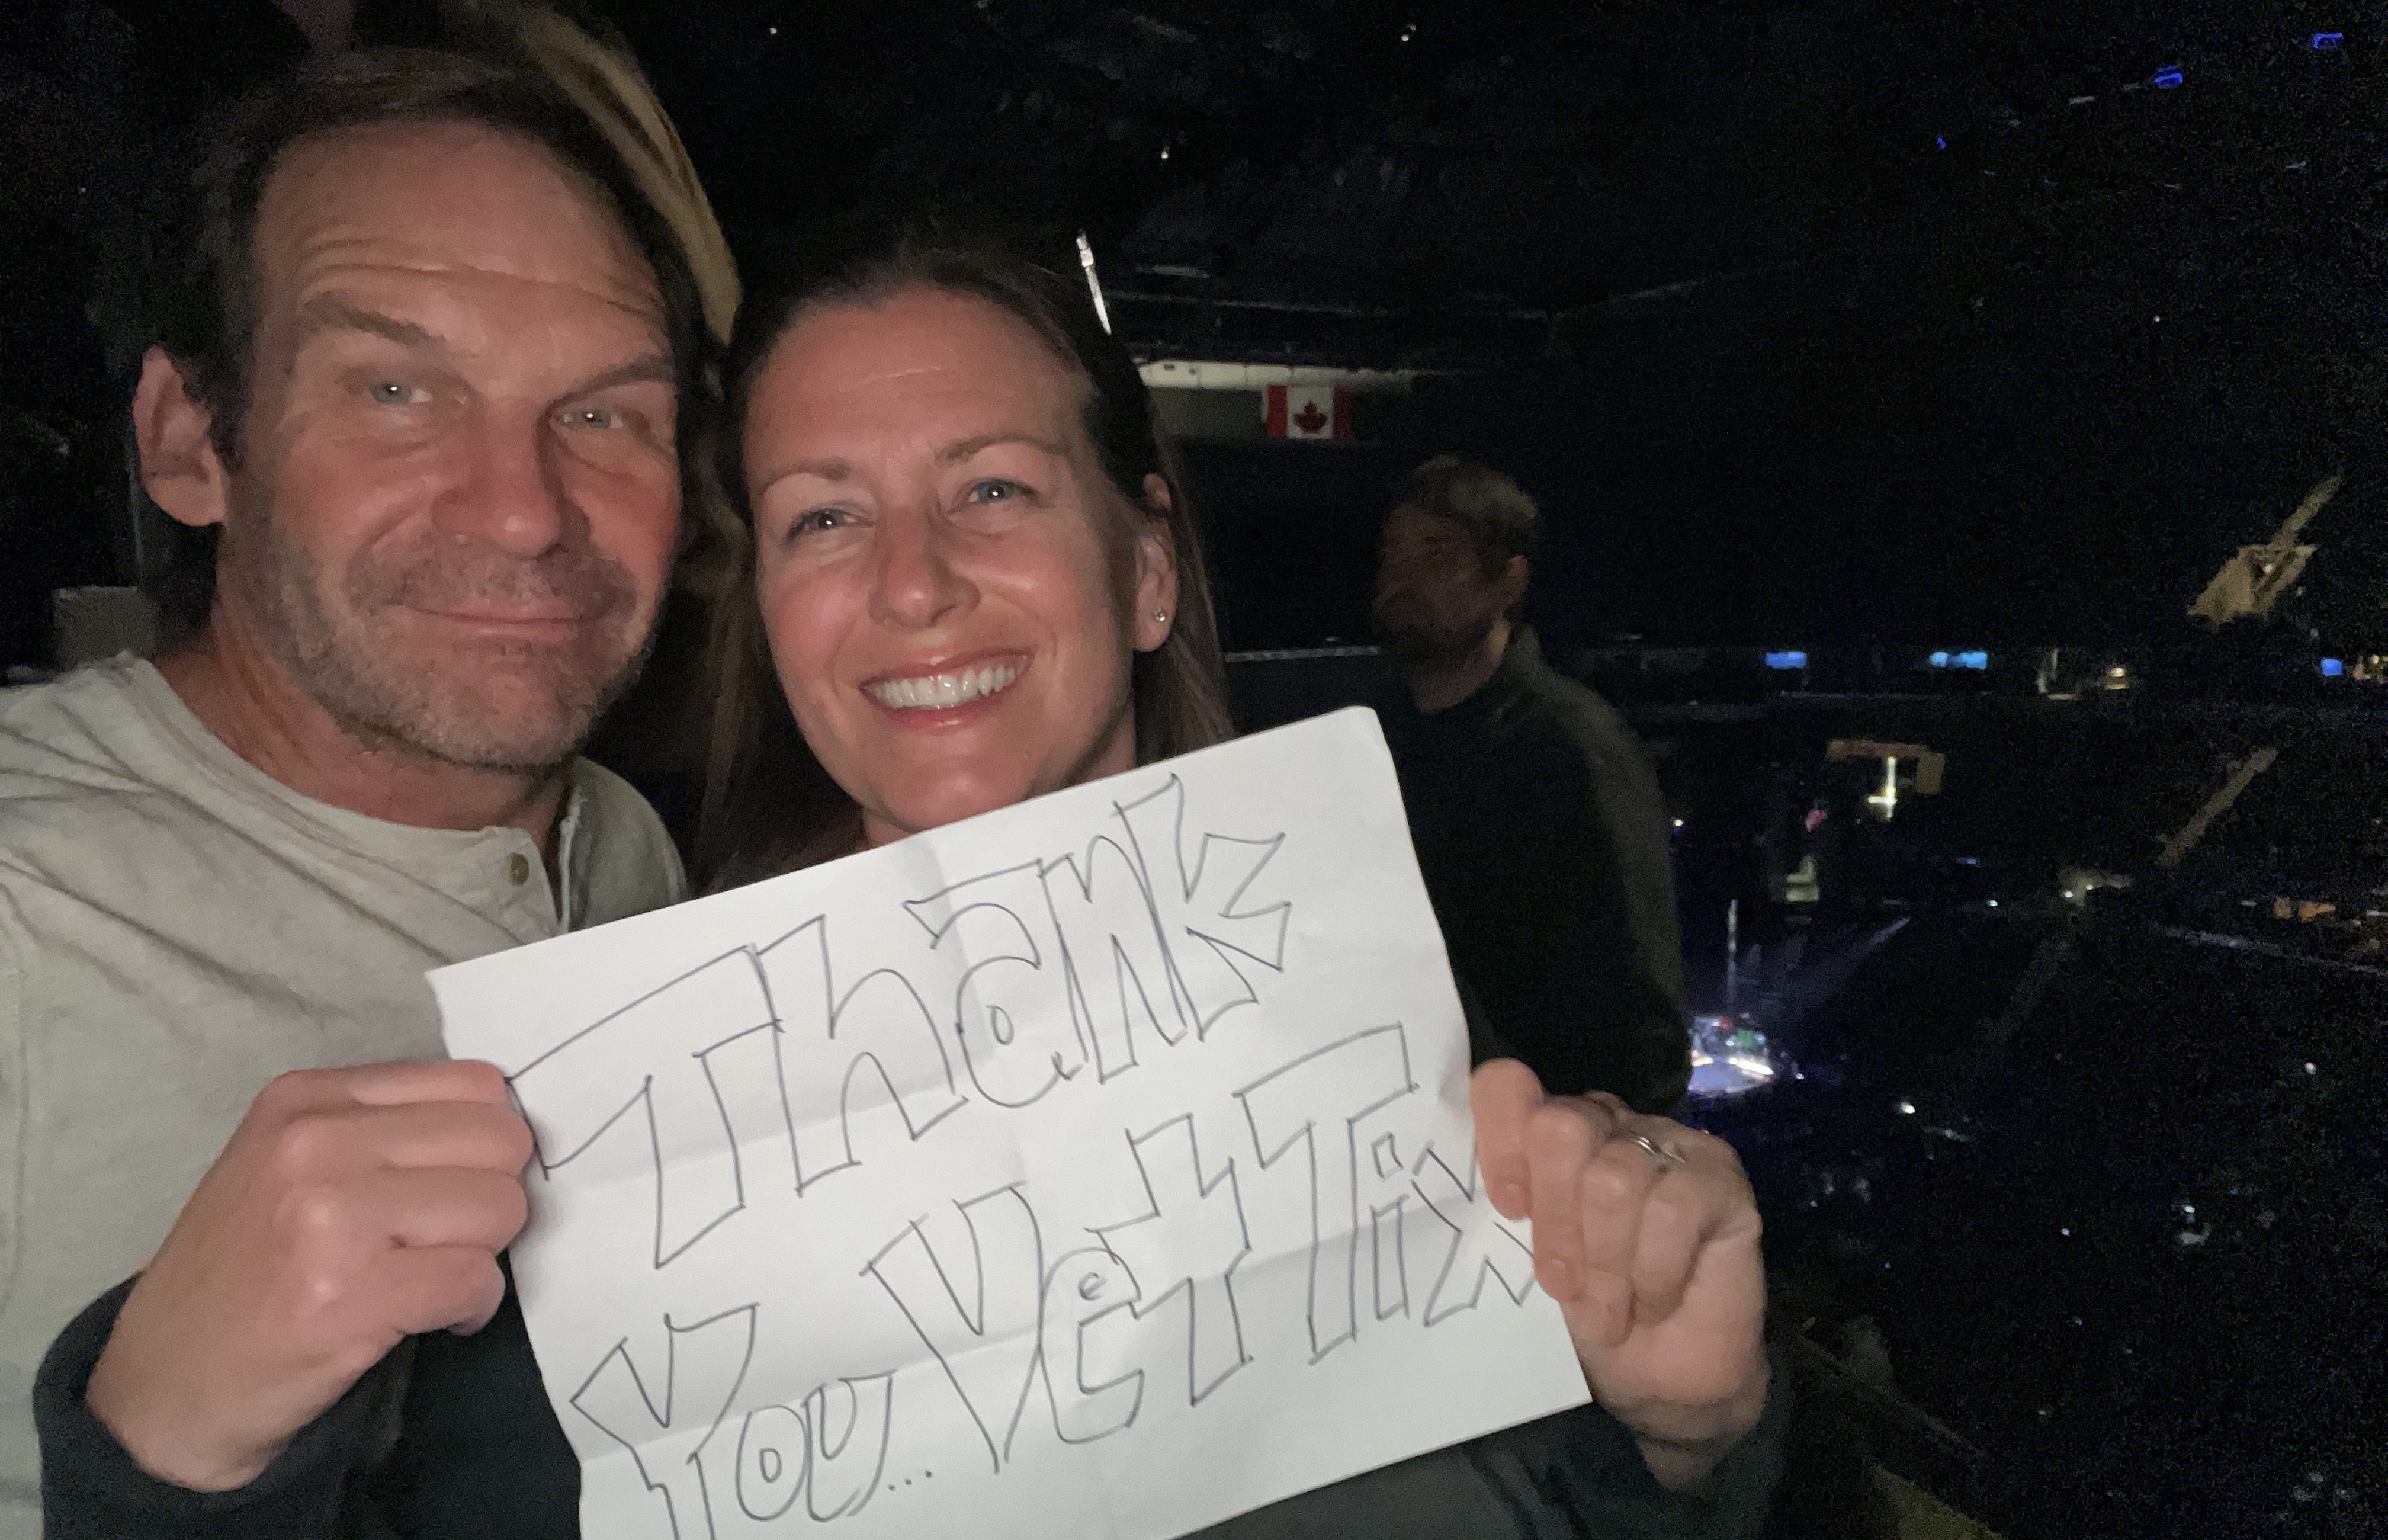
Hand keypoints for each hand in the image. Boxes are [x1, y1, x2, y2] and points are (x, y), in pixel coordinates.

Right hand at [85, 1060, 532, 1490]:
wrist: (164, 1385)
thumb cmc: (242, 1273)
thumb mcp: (289, 1165)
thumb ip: (385, 1130)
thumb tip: (507, 1126)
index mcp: (307, 1099)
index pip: (476, 1085)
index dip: (483, 1147)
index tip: (448, 1188)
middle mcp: (314, 1142)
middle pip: (501, 1142)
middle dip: (489, 1198)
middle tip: (440, 1241)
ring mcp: (329, 1216)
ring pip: (499, 1208)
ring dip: (481, 1255)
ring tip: (426, 1279)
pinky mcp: (349, 1294)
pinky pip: (476, 1279)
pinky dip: (471, 1307)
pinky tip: (427, 1319)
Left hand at [1471, 1059, 1767, 1487]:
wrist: (1663, 1381)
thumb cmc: (1587, 1316)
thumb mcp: (1530, 1262)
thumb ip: (1509, 1209)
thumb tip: (1468, 1190)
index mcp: (1549, 1133)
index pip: (1507, 1087)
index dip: (1498, 1143)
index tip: (1507, 1209)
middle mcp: (1608, 1123)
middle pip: (1559, 1129)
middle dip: (1556, 1222)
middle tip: (1562, 1286)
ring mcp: (1669, 1142)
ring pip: (1613, 1180)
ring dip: (1605, 1266)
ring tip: (1608, 1315)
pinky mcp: (1720, 1176)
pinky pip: (1672, 1211)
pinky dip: (1653, 1273)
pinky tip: (1653, 1303)